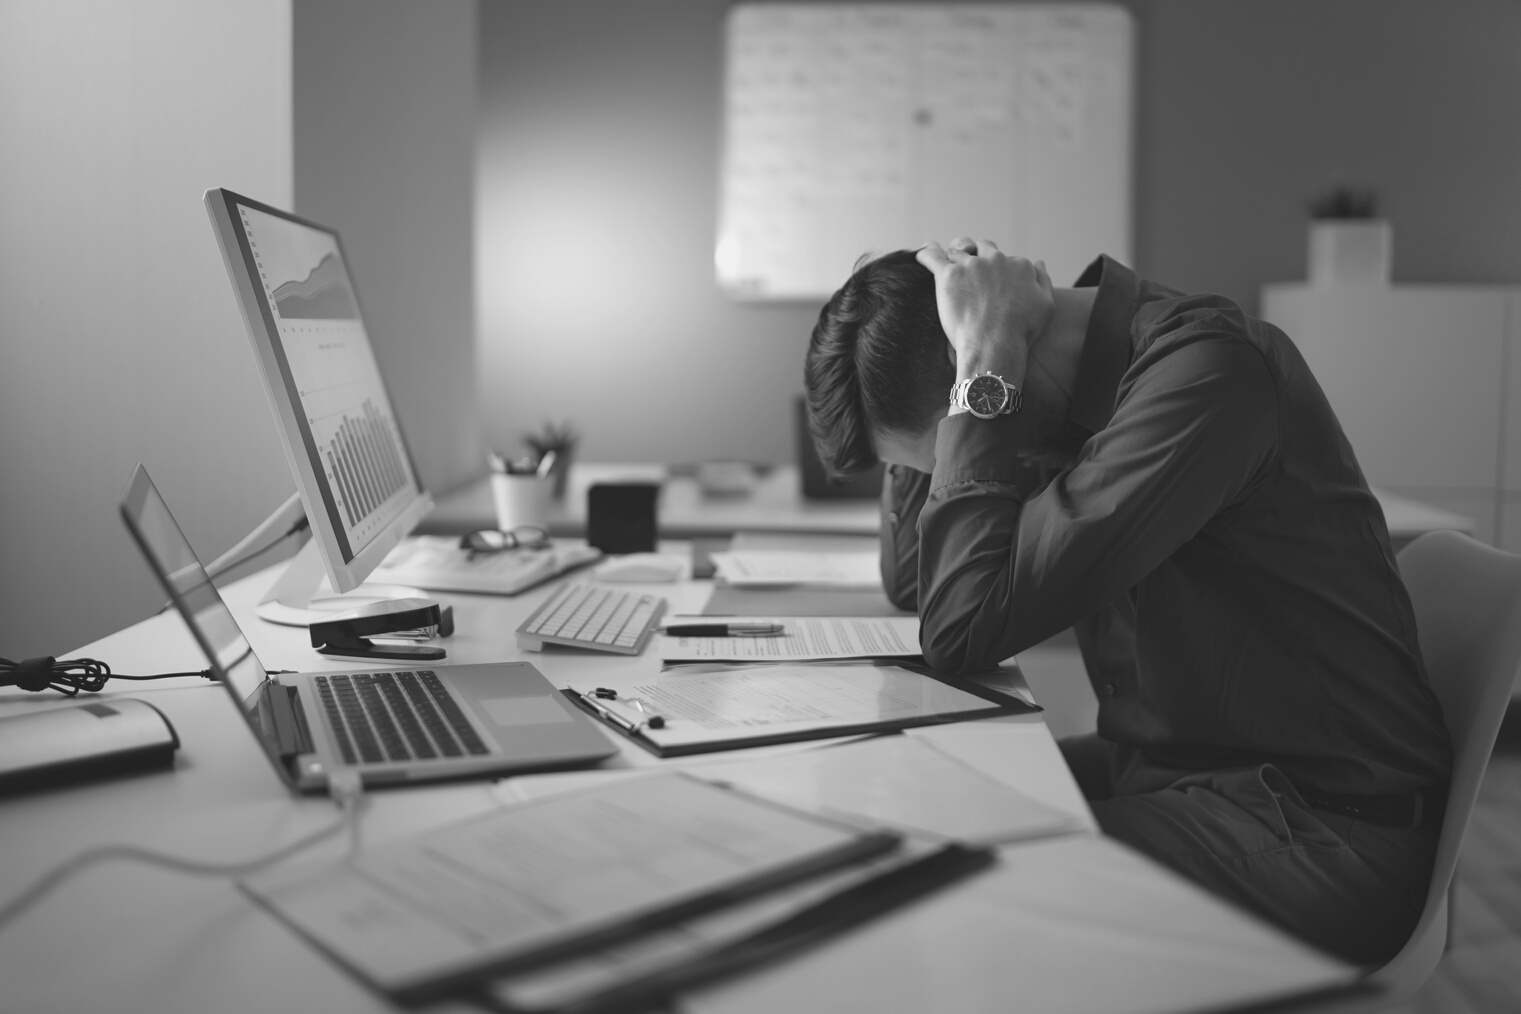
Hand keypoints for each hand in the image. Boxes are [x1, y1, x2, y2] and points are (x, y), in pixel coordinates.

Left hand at [916, 237, 1053, 386]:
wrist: (995, 344)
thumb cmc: (1022, 331)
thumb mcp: (1046, 305)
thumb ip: (1043, 280)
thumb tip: (1038, 263)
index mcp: (1019, 265)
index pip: (1007, 259)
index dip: (999, 268)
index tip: (993, 281)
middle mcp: (995, 259)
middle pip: (983, 247)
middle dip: (977, 253)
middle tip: (969, 266)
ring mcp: (971, 265)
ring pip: (958, 251)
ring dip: (954, 256)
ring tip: (946, 262)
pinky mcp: (948, 275)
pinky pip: (932, 257)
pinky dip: (926, 254)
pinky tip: (921, 256)